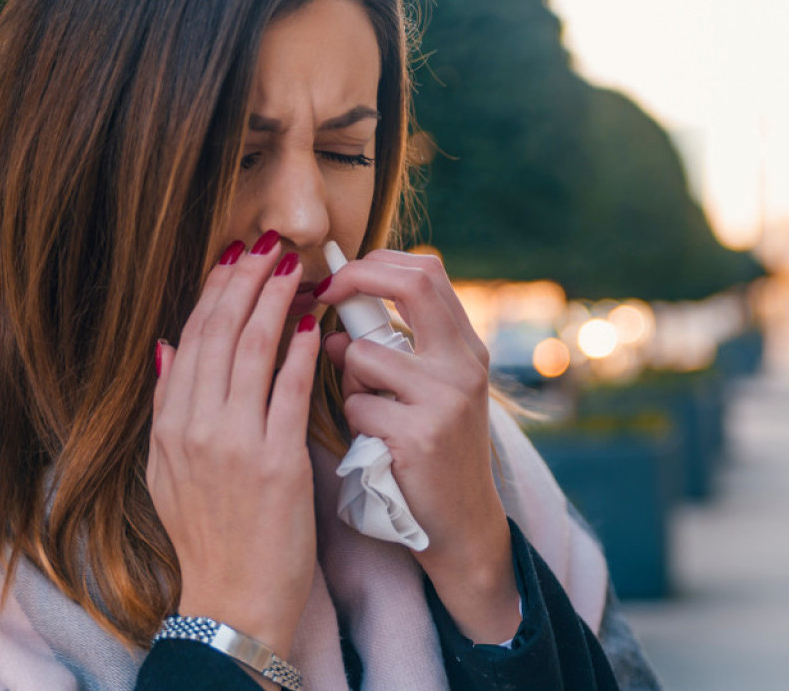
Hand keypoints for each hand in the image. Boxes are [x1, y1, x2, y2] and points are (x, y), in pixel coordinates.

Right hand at [148, 233, 318, 656]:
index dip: (213, 290)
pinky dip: (300, 350)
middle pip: (220, 332)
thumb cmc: (209, 536)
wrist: (233, 600)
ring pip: (253, 349)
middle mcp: (195, 426)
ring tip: (295, 265)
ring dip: (275, 299)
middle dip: (245, 279)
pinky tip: (314, 321)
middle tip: (267, 242)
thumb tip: (164, 346)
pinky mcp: (276, 461)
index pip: (191, 338)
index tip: (233, 255)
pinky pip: (289, 390)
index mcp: (169, 425)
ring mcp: (234, 442)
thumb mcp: (165, 472)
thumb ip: (166, 407)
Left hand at [315, 250, 519, 642]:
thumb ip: (392, 355)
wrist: (461, 525)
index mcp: (466, 347)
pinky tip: (376, 447)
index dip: (376, 263)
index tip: (338, 277)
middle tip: (323, 294)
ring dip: (347, 381)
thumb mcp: (427, 394)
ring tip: (367, 412)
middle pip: (412, 285)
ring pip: (362, 356)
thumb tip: (330, 329)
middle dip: (355, 281)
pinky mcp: (421, 435)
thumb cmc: (432, 454)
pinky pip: (357, 407)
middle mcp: (465, 364)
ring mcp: (447, 399)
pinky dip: (353, 424)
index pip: (427, 271)